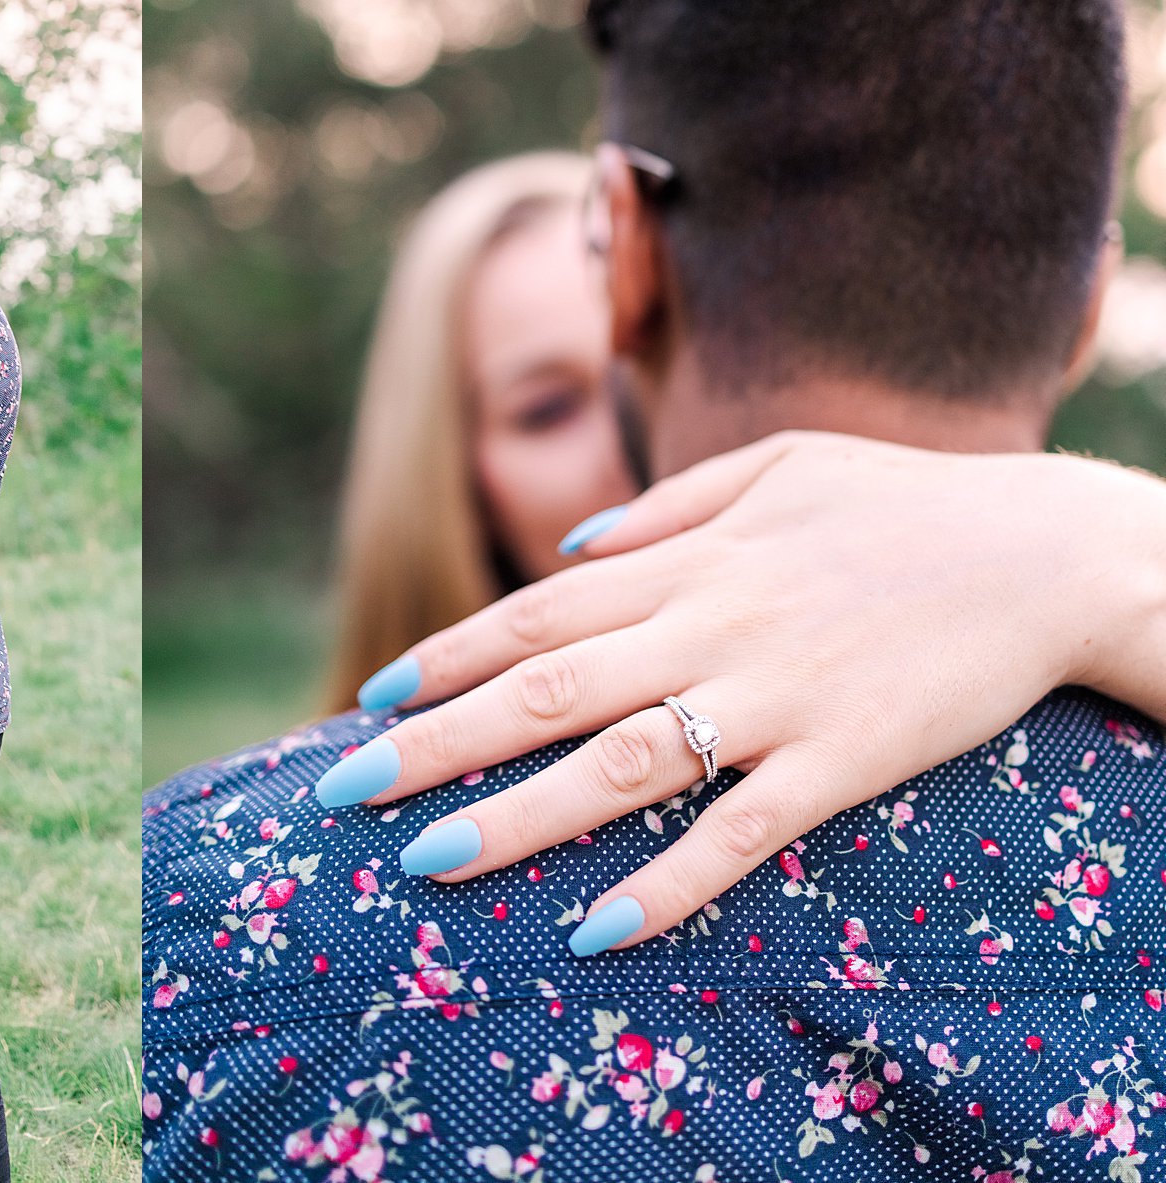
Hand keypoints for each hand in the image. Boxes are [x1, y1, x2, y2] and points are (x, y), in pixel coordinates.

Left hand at [315, 431, 1165, 952]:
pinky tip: (594, 927)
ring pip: (618, 765)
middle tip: (343, 788)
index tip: (374, 698)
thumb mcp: (778, 465)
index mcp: (689, 559)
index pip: (535, 612)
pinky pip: (740, 832)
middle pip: (545, 688)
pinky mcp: (843, 761)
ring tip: (425, 863)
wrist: (1049, 549)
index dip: (447, 657)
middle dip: (436, 742)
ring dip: (515, 817)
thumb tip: (572, 548)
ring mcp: (774, 696)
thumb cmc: (905, 502)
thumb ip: (667, 506)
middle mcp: (711, 625)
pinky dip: (666, 880)